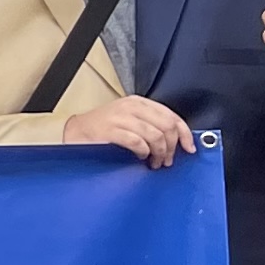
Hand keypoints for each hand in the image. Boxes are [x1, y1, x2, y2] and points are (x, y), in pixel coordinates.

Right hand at [63, 95, 195, 166]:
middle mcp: (132, 107)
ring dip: (159, 153)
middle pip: (167, 126)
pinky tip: (139, 157)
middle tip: (167, 160)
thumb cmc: (104, 130)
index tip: (189, 148)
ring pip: (156, 136)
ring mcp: (121, 117)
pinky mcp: (111, 130)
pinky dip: (143, 153)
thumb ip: (152, 125)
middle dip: (171, 147)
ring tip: (154, 162)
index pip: (172, 116)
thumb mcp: (130, 120)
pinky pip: (138, 143)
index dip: (184, 134)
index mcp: (139, 103)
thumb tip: (177, 141)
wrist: (75, 132)